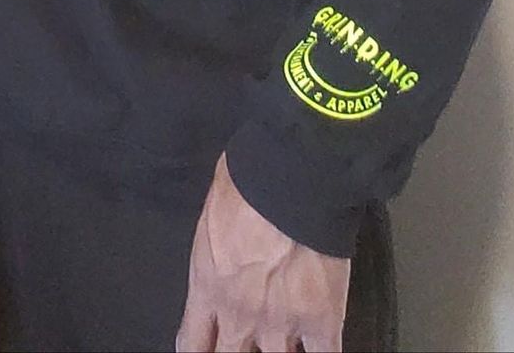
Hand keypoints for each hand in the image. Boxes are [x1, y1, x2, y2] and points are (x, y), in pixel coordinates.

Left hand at [176, 153, 350, 352]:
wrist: (291, 178)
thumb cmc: (247, 182)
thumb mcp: (209, 213)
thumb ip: (213, 246)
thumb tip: (218, 243)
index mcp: (208, 285)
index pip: (192, 343)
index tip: (204, 351)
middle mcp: (241, 313)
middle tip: (241, 345)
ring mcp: (282, 322)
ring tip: (283, 345)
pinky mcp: (321, 319)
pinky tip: (320, 348)